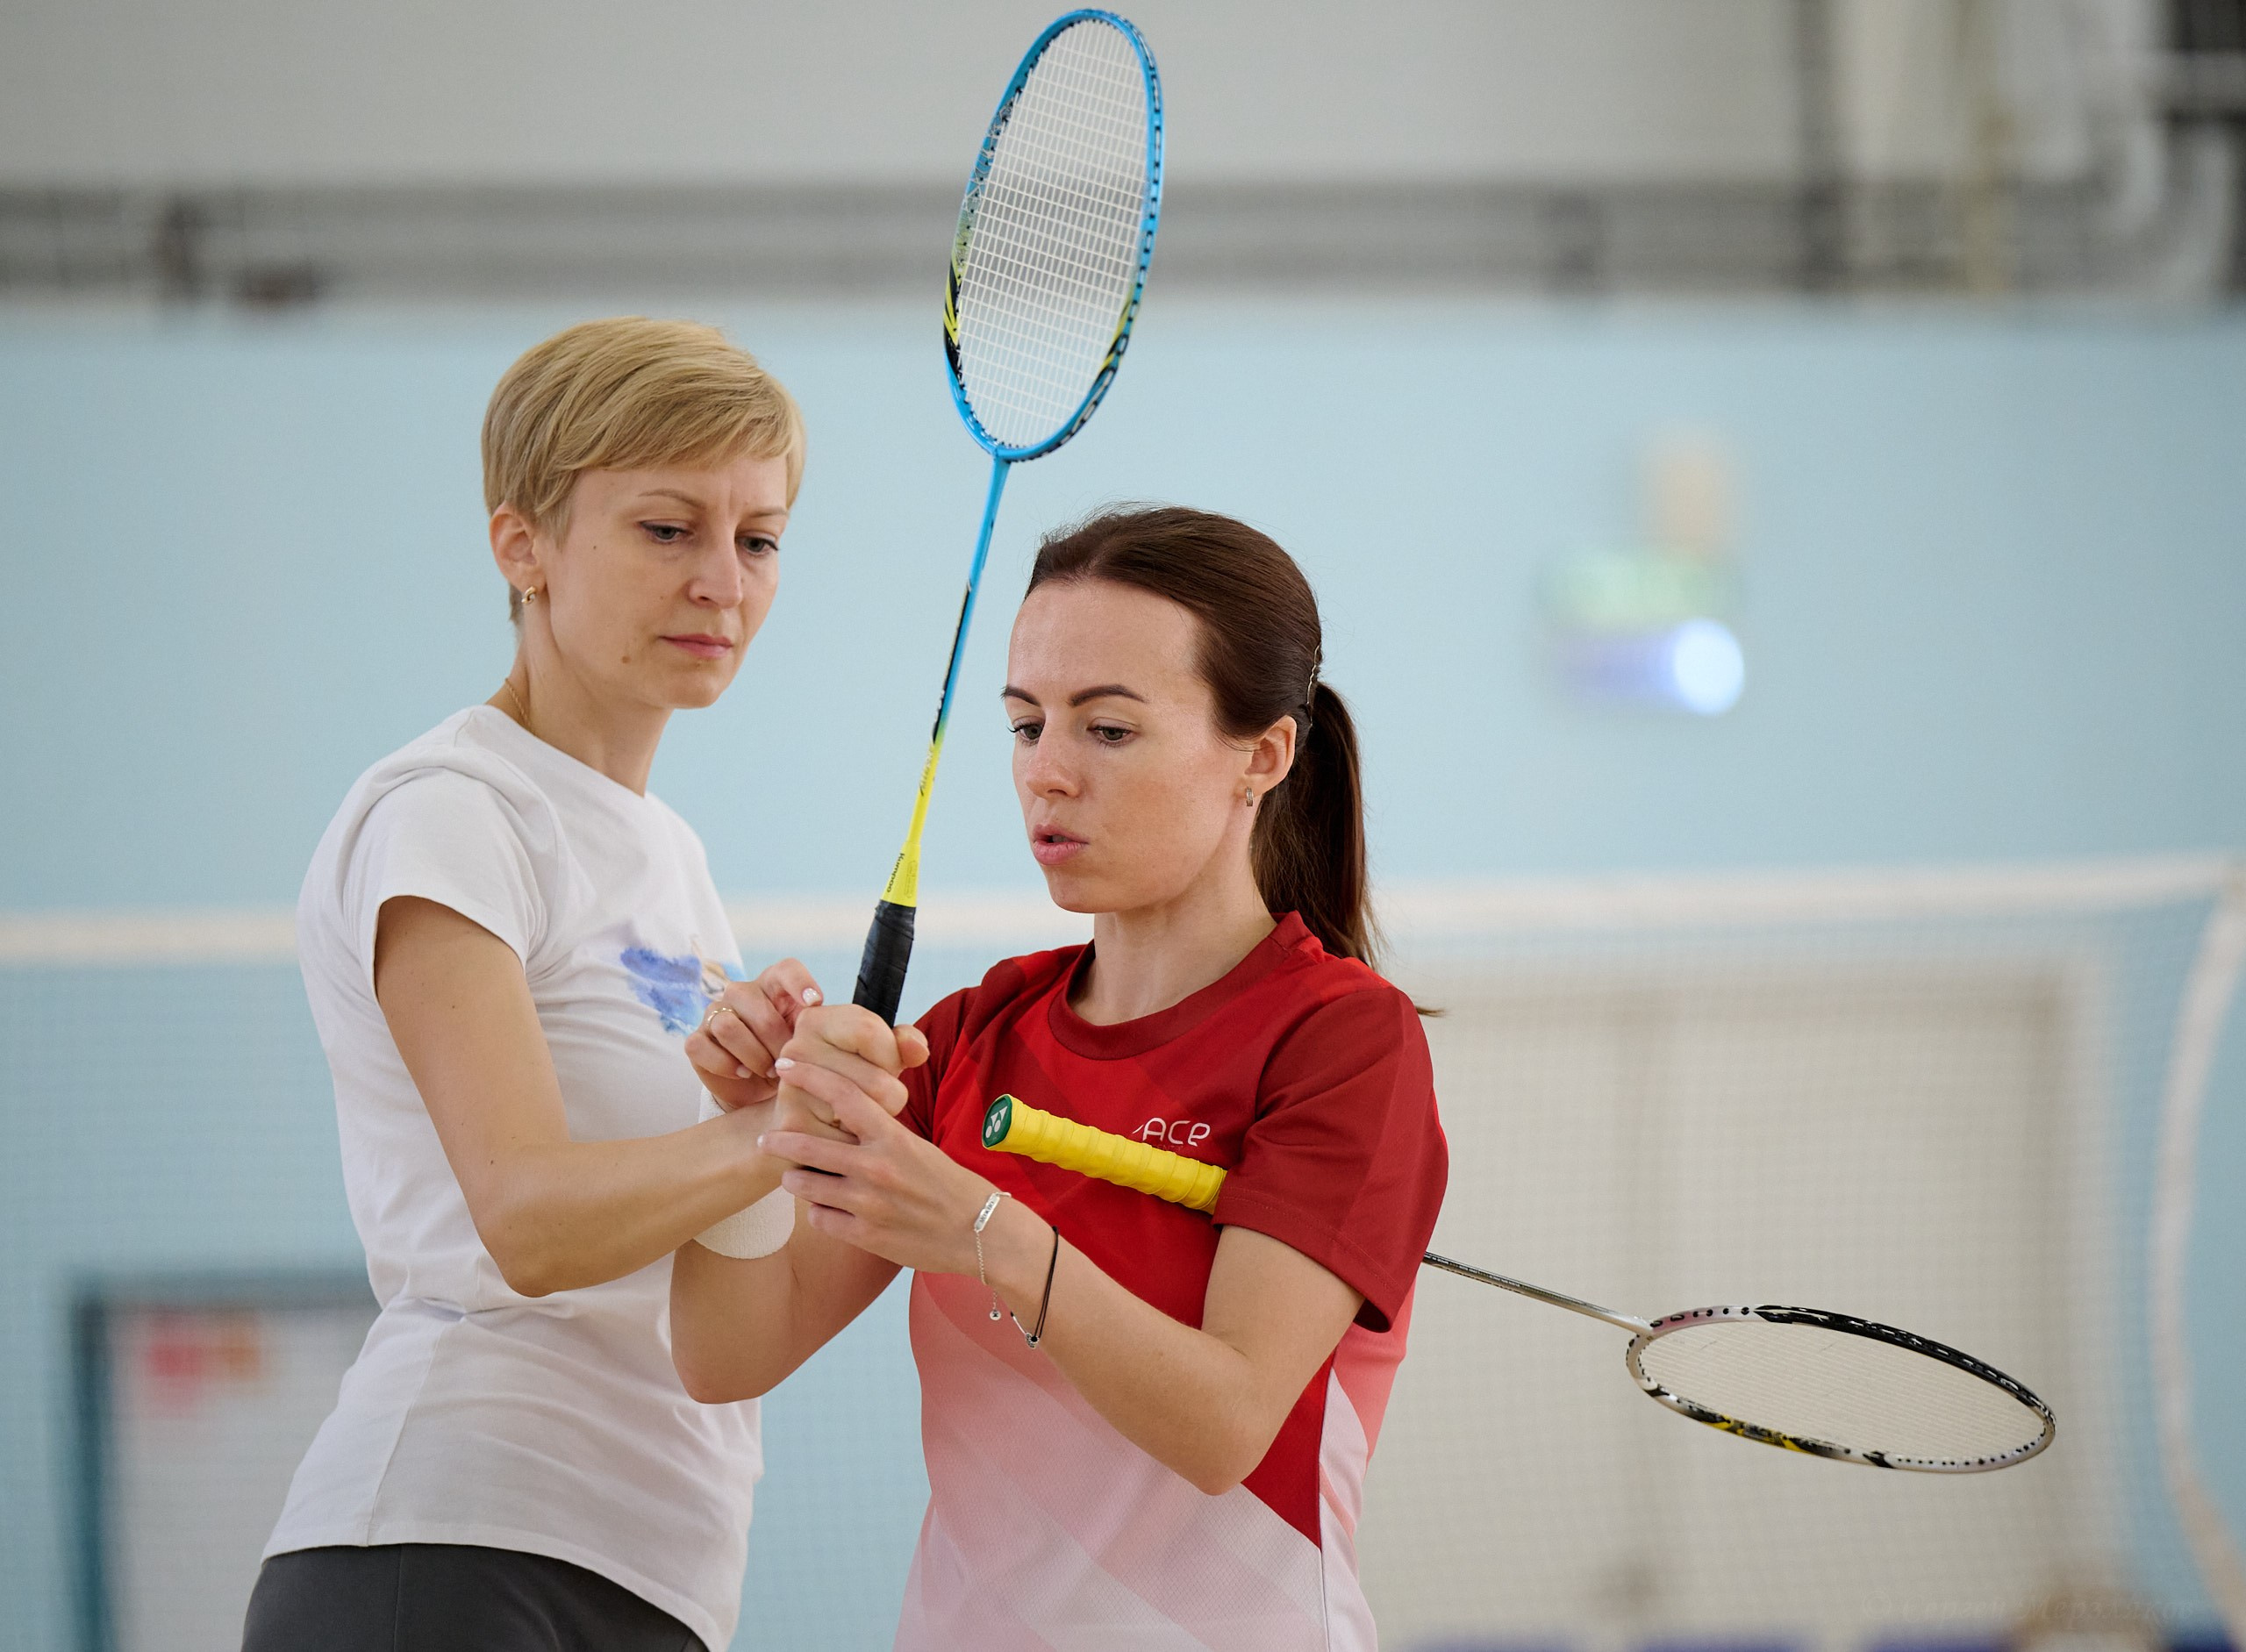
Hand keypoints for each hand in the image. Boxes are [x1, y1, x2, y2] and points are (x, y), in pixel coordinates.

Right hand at [686, 958, 823, 1111]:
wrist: (761, 1088)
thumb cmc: (789, 1055)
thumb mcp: (807, 1040)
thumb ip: (814, 1026)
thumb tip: (822, 1017)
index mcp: (774, 986)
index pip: (785, 969)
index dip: (800, 982)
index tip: (815, 1002)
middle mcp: (741, 993)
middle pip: (754, 1004)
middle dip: (776, 1039)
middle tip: (788, 1061)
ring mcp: (714, 1014)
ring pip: (727, 1026)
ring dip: (753, 1055)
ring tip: (769, 1070)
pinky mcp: (696, 1040)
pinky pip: (700, 1047)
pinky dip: (725, 1065)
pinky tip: (743, 1073)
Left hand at [762, 1081, 991, 1275]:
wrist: (979, 1232)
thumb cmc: (951, 1186)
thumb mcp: (919, 1147)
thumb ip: (882, 1133)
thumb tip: (847, 1118)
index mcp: (893, 1138)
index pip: (843, 1095)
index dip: (809, 1076)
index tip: (786, 1066)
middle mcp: (876, 1168)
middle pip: (809, 1143)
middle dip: (780, 1139)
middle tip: (767, 1137)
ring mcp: (867, 1204)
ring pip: (806, 1185)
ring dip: (795, 1178)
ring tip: (793, 1176)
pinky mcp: (864, 1235)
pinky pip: (820, 1218)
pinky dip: (818, 1211)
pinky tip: (824, 1208)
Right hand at [765, 1003, 929, 1146]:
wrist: (799, 1127)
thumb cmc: (845, 1083)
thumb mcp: (875, 1054)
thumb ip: (902, 1044)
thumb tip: (918, 1051)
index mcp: (815, 1020)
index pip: (871, 1031)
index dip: (890, 1056)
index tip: (882, 1066)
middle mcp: (795, 1048)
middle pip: (876, 1077)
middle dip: (890, 1096)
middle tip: (870, 1098)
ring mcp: (790, 1087)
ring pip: (868, 1108)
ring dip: (877, 1119)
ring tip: (858, 1114)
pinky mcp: (793, 1125)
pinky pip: (853, 1137)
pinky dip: (859, 1141)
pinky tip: (845, 1133)